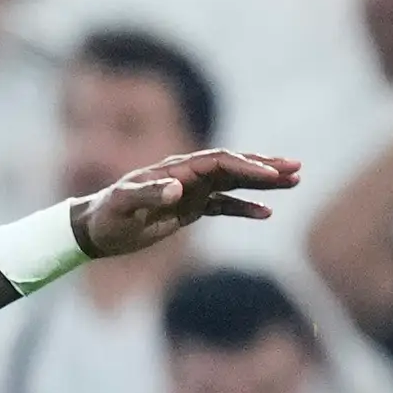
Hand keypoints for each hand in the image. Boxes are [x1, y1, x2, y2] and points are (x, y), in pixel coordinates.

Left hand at [74, 148, 303, 260]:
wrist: (95, 229)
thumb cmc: (108, 216)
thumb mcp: (124, 207)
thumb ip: (149, 195)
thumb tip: (177, 189)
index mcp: (176, 170)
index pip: (220, 162)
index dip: (246, 167)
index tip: (271, 177)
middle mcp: (187, 175)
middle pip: (234, 165)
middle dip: (266, 167)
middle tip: (297, 168)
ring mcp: (191, 191)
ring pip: (234, 182)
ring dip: (263, 183)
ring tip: (294, 182)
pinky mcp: (189, 209)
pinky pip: (224, 206)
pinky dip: (245, 208)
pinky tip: (267, 213)